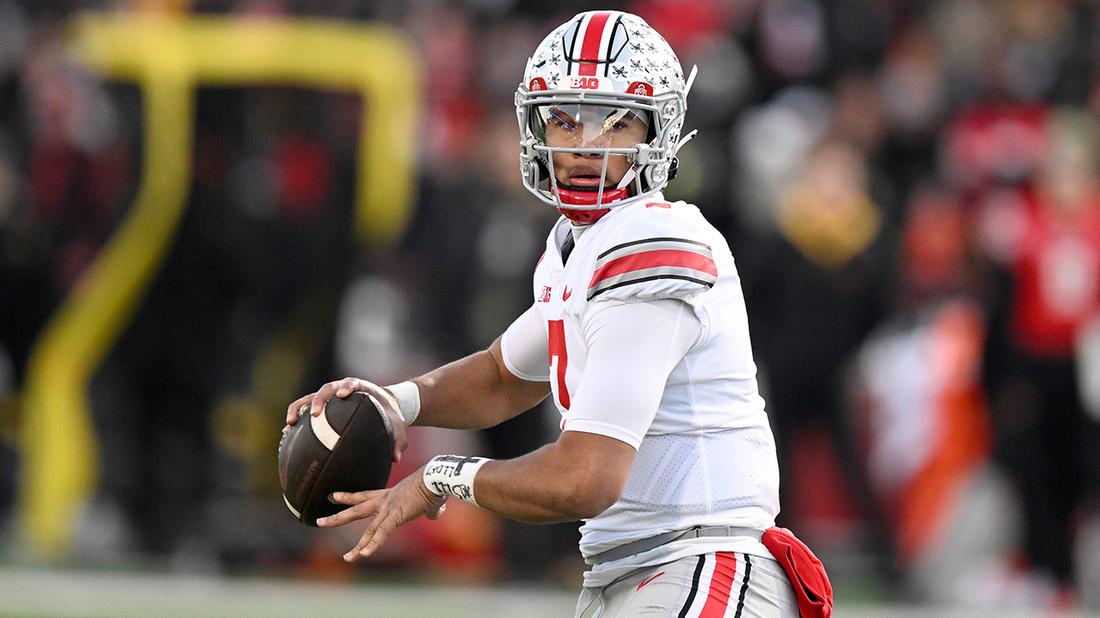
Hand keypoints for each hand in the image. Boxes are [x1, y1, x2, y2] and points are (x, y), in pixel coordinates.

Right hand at [286, 377, 408, 463]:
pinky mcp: (322, 405)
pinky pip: (305, 409)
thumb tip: (397, 459)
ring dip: (299, 408)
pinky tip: (287, 434)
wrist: (383, 404)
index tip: (342, 395)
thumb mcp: (398, 426)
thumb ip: (400, 440)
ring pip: (310, 397)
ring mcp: (329, 396)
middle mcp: (342, 388)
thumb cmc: (390, 414)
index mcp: (361, 387)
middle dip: (318, 399)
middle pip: (326, 389)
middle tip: (313, 414)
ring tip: (290, 424)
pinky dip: (297, 418)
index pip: (352, 383)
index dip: (346, 387)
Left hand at [317, 466, 446, 561]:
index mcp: (389, 494)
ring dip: (357, 546)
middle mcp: (384, 501)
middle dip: (337, 517)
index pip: (363, 496)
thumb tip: (436, 513)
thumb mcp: (428, 499)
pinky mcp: (396, 515)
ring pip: (368, 530)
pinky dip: (373, 545)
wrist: (435, 477)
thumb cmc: (434, 484)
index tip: (333, 496)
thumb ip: (430, 509)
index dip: (348, 497)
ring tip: (346, 558)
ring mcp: (388, 509)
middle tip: (319, 522)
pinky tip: (364, 555)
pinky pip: (382, 533)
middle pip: (356, 510)